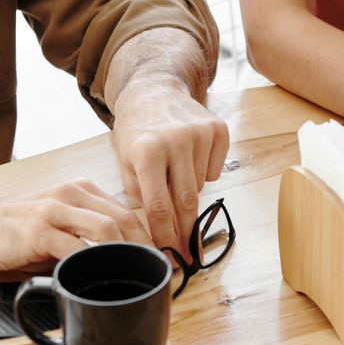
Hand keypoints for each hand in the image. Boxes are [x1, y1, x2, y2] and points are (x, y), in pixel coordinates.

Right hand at [0, 180, 151, 271]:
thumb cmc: (14, 230)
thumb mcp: (55, 223)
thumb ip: (84, 234)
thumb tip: (117, 258)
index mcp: (80, 190)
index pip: (125, 210)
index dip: (148, 235)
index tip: (160, 257)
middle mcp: (71, 195)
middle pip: (124, 218)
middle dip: (147, 247)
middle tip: (158, 271)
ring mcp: (55, 211)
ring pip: (106, 229)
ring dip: (128, 255)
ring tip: (138, 274)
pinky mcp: (39, 231)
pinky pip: (75, 248)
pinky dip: (93, 263)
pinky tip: (101, 277)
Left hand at [110, 76, 229, 251]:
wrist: (155, 89)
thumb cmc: (137, 129)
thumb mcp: (124, 160)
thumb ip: (139, 193)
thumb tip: (158, 230)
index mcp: (146, 151)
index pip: (158, 206)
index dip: (165, 235)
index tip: (170, 255)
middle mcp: (175, 141)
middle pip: (185, 201)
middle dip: (186, 232)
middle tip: (188, 254)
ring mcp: (200, 134)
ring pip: (200, 186)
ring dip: (188, 192)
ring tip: (175, 174)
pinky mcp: (218, 129)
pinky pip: (215, 171)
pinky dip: (204, 173)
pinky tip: (189, 158)